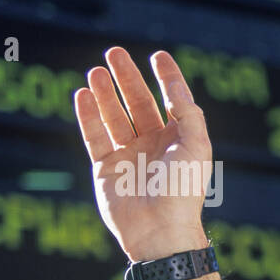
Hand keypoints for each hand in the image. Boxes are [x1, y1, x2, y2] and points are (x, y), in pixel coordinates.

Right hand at [73, 48, 212, 261]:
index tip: (158, 55)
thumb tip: (175, 86)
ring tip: (96, 71)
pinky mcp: (106, 168)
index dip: (166, 77)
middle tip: (114, 52)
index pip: (172, 101)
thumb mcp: (196, 146)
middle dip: (127, 78)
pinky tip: (83, 94)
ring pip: (115, 116)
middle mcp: (154, 145)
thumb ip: (188, 113)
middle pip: (139, 103)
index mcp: (180, 140)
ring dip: (105, 93)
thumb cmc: (183, 189)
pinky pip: (95, 136)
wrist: (159, 228)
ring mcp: (129, 155)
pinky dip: (88, 115)